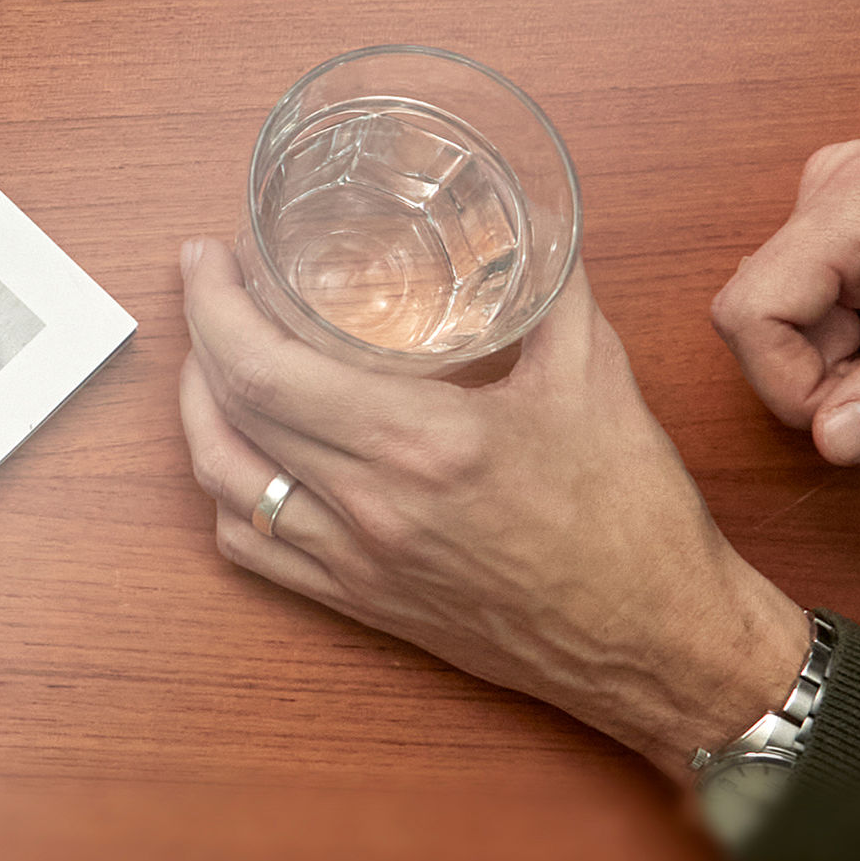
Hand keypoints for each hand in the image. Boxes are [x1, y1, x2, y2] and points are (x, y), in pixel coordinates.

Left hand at [179, 243, 809, 779]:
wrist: (659, 644)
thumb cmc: (634, 519)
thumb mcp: (597, 376)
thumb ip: (552, 285)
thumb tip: (531, 215)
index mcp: (420, 442)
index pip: (265, 367)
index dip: (216, 305)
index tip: (209, 256)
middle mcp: (372, 506)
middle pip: (230, 414)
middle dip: (200, 336)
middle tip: (210, 285)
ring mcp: (357, 563)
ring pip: (224, 484)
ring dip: (200, 413)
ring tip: (214, 358)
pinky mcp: (364, 604)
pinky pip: (255, 551)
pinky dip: (229, 493)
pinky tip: (244, 453)